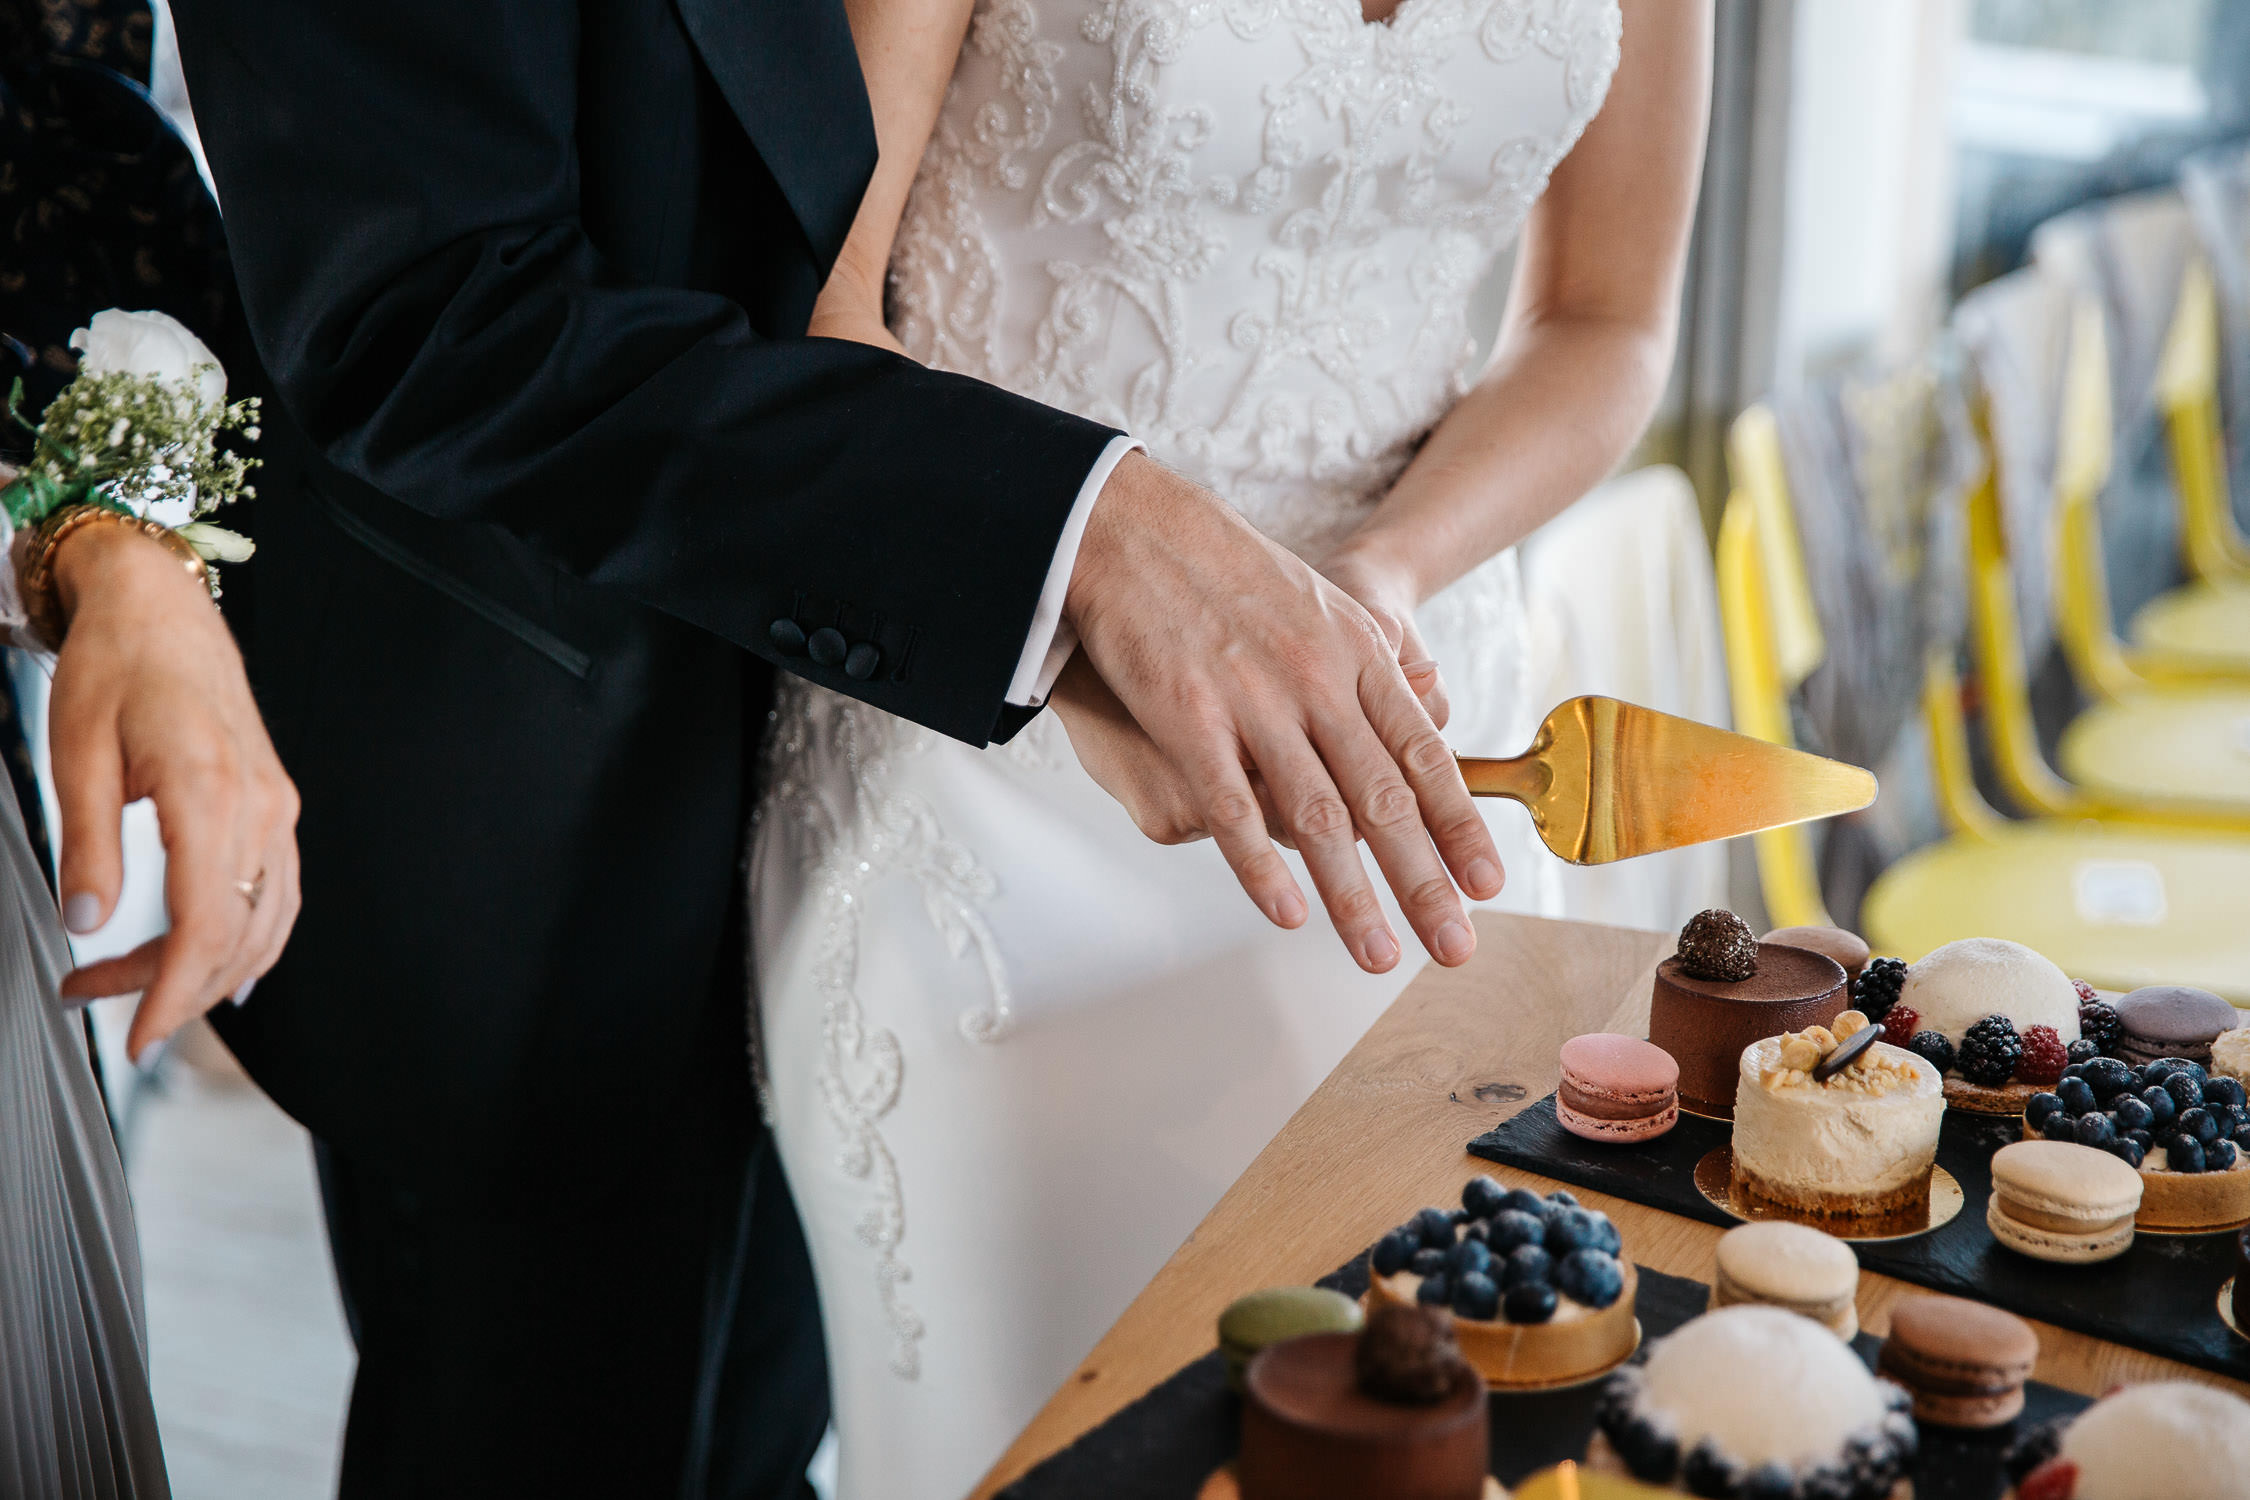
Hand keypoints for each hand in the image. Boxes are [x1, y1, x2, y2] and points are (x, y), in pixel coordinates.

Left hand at [44, 522, 301, 1060]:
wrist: (162, 609)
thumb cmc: (116, 668)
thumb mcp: (75, 751)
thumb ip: (86, 842)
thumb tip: (87, 924)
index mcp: (208, 790)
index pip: (204, 923)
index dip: (172, 993)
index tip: (137, 1038)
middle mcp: (258, 805)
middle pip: (236, 936)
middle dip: (172, 989)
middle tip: (99, 1001)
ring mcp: (276, 807)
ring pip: (265, 923)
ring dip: (207, 971)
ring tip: (134, 982)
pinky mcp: (276, 806)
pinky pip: (277, 894)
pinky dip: (250, 940)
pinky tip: (217, 965)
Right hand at [1063, 453, 1502, 973]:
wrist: (1133, 527)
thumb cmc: (1223, 569)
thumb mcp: (1321, 602)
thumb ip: (1371, 664)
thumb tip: (1429, 709)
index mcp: (1357, 653)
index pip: (1422, 756)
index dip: (1459, 826)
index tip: (1485, 884)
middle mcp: (1318, 679)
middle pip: (1384, 800)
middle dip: (1424, 883)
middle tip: (1453, 946)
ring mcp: (1255, 698)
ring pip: (1317, 816)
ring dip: (1352, 896)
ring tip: (1377, 956)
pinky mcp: (1189, 715)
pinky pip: (1233, 806)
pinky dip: (1261, 866)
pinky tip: (1286, 913)